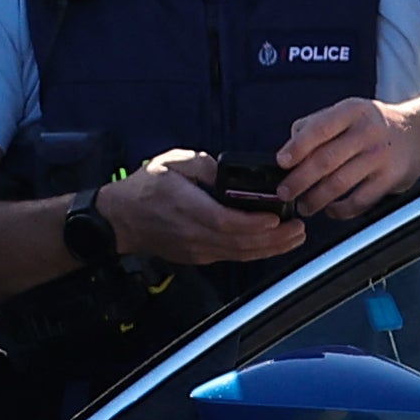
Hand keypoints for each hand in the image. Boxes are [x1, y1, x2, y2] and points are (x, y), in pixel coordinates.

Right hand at [112, 151, 306, 267]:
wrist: (120, 219)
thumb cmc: (144, 188)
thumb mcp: (172, 162)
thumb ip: (203, 166)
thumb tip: (227, 172)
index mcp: (184, 206)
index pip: (224, 221)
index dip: (253, 223)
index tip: (276, 217)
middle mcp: (192, 233)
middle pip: (239, 242)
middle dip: (274, 238)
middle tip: (299, 227)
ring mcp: (196, 249)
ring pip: (239, 254)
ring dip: (270, 248)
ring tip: (294, 237)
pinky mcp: (198, 256)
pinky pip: (232, 256)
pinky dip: (255, 252)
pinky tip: (272, 244)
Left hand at [278, 96, 419, 222]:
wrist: (419, 133)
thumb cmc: (372, 125)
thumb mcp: (347, 112)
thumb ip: (316, 125)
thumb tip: (288, 148)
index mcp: (351, 111)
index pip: (319, 128)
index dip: (297, 147)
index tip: (281, 162)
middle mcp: (367, 132)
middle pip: (326, 160)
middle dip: (299, 180)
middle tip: (285, 193)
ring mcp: (380, 156)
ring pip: (340, 183)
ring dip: (316, 199)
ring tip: (304, 206)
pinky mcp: (390, 179)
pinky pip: (360, 201)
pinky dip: (341, 210)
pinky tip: (330, 210)